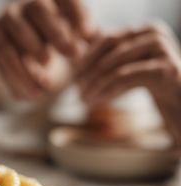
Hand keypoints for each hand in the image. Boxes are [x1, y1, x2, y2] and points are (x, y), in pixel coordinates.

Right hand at [0, 0, 94, 100]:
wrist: (11, 47)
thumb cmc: (48, 40)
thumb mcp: (68, 36)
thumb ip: (84, 38)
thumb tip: (104, 42)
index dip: (77, 14)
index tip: (88, 35)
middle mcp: (26, 2)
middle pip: (39, 9)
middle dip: (57, 32)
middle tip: (73, 56)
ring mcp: (6, 19)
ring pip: (18, 36)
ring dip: (34, 60)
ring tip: (47, 88)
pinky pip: (4, 57)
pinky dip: (17, 77)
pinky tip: (31, 95)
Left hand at [78, 23, 180, 145]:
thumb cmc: (156, 88)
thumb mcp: (132, 70)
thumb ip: (111, 59)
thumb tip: (78, 54)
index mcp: (144, 30)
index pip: (107, 38)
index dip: (86, 57)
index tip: (73, 78)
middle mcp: (155, 33)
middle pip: (110, 47)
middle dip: (89, 70)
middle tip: (76, 91)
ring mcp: (162, 48)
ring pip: (115, 63)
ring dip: (95, 84)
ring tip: (83, 100)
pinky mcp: (165, 68)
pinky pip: (126, 77)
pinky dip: (107, 90)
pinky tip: (97, 102)